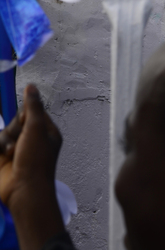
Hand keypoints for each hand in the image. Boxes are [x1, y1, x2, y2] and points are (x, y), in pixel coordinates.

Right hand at [0, 85, 61, 211]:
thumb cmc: (35, 162)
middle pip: (15, 121)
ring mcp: (17, 150)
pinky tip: (5, 156)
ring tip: (10, 153)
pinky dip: (0, 147)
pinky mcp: (4, 158)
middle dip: (14, 130)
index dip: (25, 114)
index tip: (24, 121)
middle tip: (19, 143)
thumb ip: (32, 106)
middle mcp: (32, 139)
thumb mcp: (36, 128)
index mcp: (46, 131)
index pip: (32, 111)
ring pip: (4, 132)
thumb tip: (31, 86)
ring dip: (5, 141)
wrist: (23, 191)